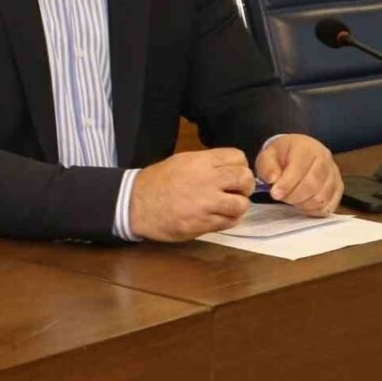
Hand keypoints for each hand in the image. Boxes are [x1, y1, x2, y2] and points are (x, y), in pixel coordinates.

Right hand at [129, 148, 253, 241]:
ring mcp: (206, 203)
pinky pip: (230, 222)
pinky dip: (229, 220)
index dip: (240, 166)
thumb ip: (206, 165)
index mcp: (200, 162)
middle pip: (244, 179)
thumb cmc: (157, 182)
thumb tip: (229, 169)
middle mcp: (207, 180)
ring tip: (227, 207)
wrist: (137, 204)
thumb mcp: (181, 163)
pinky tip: (219, 217)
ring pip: (241, 204)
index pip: (238, 157)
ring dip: (237, 206)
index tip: (233, 174)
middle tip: (236, 191)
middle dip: (244, 186)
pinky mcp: (204, 223)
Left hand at [256, 134, 342, 215]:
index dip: (286, 184)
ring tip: (291, 199)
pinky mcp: (338, 187)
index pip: (299, 169)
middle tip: (281, 197)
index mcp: (306, 148)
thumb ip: (267, 167)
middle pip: (313, 185)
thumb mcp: (268, 156)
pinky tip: (303, 205)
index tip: (275, 194)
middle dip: (293, 196)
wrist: (297, 152)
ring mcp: (334, 174)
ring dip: (303, 204)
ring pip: (322, 197)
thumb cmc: (283, 155)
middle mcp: (325, 159)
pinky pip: (330, 205)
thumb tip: (273, 179)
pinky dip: (314, 210)